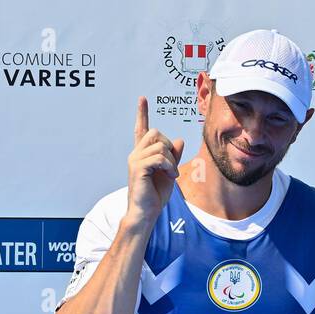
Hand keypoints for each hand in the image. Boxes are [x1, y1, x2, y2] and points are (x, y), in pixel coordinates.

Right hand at [126, 97, 184, 228]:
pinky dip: (169, 166)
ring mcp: (135, 160)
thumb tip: (178, 139)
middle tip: (171, 166)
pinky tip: (170, 176)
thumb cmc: (155, 195)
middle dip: (168, 147)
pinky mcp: (138, 168)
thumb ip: (173, 156)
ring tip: (171, 174)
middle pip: (156, 133)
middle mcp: (136, 154)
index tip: (142, 99)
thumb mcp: (169, 172)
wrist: (146, 213)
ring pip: (160, 146)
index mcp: (142, 154)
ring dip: (171, 160)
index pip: (141, 129)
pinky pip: (159, 157)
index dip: (142, 114)